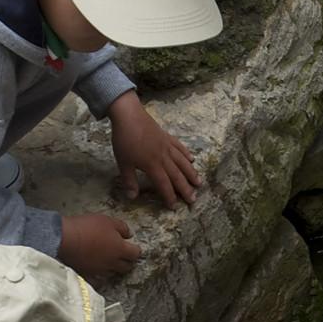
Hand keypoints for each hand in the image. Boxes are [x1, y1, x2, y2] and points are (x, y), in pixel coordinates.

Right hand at [58, 212, 141, 279]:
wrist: (65, 239)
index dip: (135, 250)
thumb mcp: (108, 221)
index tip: (132, 247)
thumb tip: (129, 235)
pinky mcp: (88, 275)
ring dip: (114, 267)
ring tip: (109, 260)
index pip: (135, 254)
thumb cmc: (87, 227)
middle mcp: (113, 263)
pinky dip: (100, 274)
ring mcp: (100, 270)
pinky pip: (98, 278)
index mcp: (120, 249)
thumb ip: (122, 228)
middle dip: (128, 261)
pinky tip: (96, 267)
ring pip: (113, 273)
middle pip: (126, 267)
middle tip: (124, 255)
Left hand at [109, 93, 199, 207]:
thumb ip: (129, 180)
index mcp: (152, 165)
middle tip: (193, 200)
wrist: (128, 115)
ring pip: (182, 162)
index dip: (169, 196)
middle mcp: (163, 157)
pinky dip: (186, 154)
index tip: (174, 206)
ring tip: (199, 183)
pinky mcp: (167, 137)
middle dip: (186, 189)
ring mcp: (167, 146)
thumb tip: (132, 197)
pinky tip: (192, 159)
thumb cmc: (124, 139)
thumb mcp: (123, 162)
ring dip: (191, 174)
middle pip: (177, 176)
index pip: (163, 184)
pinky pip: (180, 147)